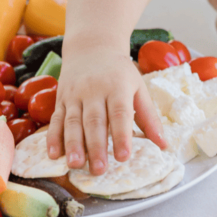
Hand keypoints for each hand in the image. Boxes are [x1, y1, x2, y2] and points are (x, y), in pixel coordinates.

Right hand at [46, 42, 166, 174]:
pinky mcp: (60, 98)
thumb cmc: (119, 72)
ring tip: (75, 165)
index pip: (119, 113)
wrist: (92, 46)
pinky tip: (53, 154)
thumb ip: (149, 117)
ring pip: (72, 121)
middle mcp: (94, 90)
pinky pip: (56, 118)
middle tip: (99, 169)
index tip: (123, 157)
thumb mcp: (138, 87)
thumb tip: (164, 145)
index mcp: (117, 87)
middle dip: (96, 146)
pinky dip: (53, 137)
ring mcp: (74, 94)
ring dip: (73, 145)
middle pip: (94, 121)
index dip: (121, 135)